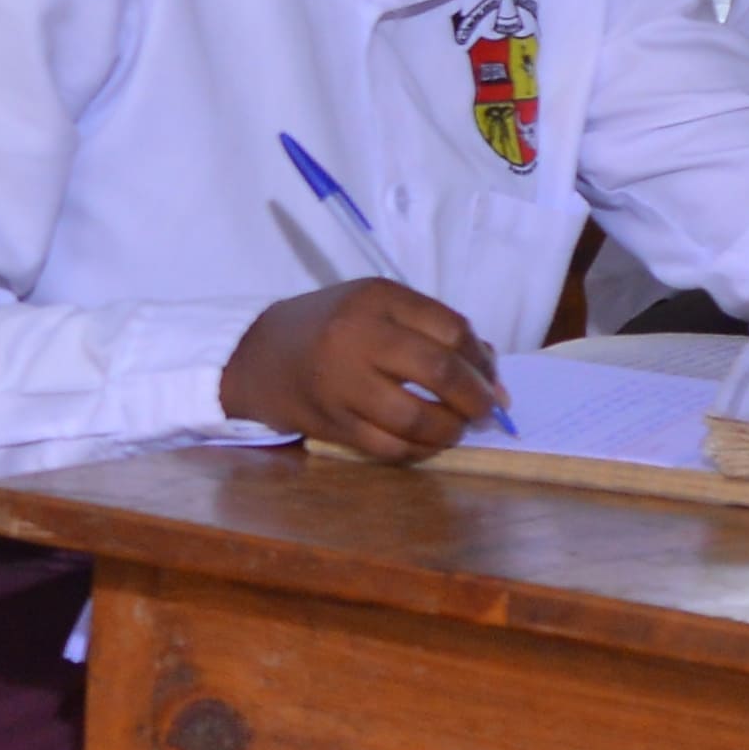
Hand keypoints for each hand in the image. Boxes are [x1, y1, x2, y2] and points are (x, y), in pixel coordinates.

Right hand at [221, 276, 497, 459]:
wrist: (256, 356)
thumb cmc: (328, 326)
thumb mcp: (376, 307)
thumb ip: (432, 330)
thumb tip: (492, 376)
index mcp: (374, 299)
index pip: (450, 329)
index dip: (482, 359)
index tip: (491, 377)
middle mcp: (357, 336)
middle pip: (439, 370)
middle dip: (475, 397)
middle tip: (487, 410)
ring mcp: (341, 383)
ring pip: (416, 417)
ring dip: (450, 430)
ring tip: (456, 428)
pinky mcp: (331, 423)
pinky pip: (389, 448)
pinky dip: (419, 450)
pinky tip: (426, 442)